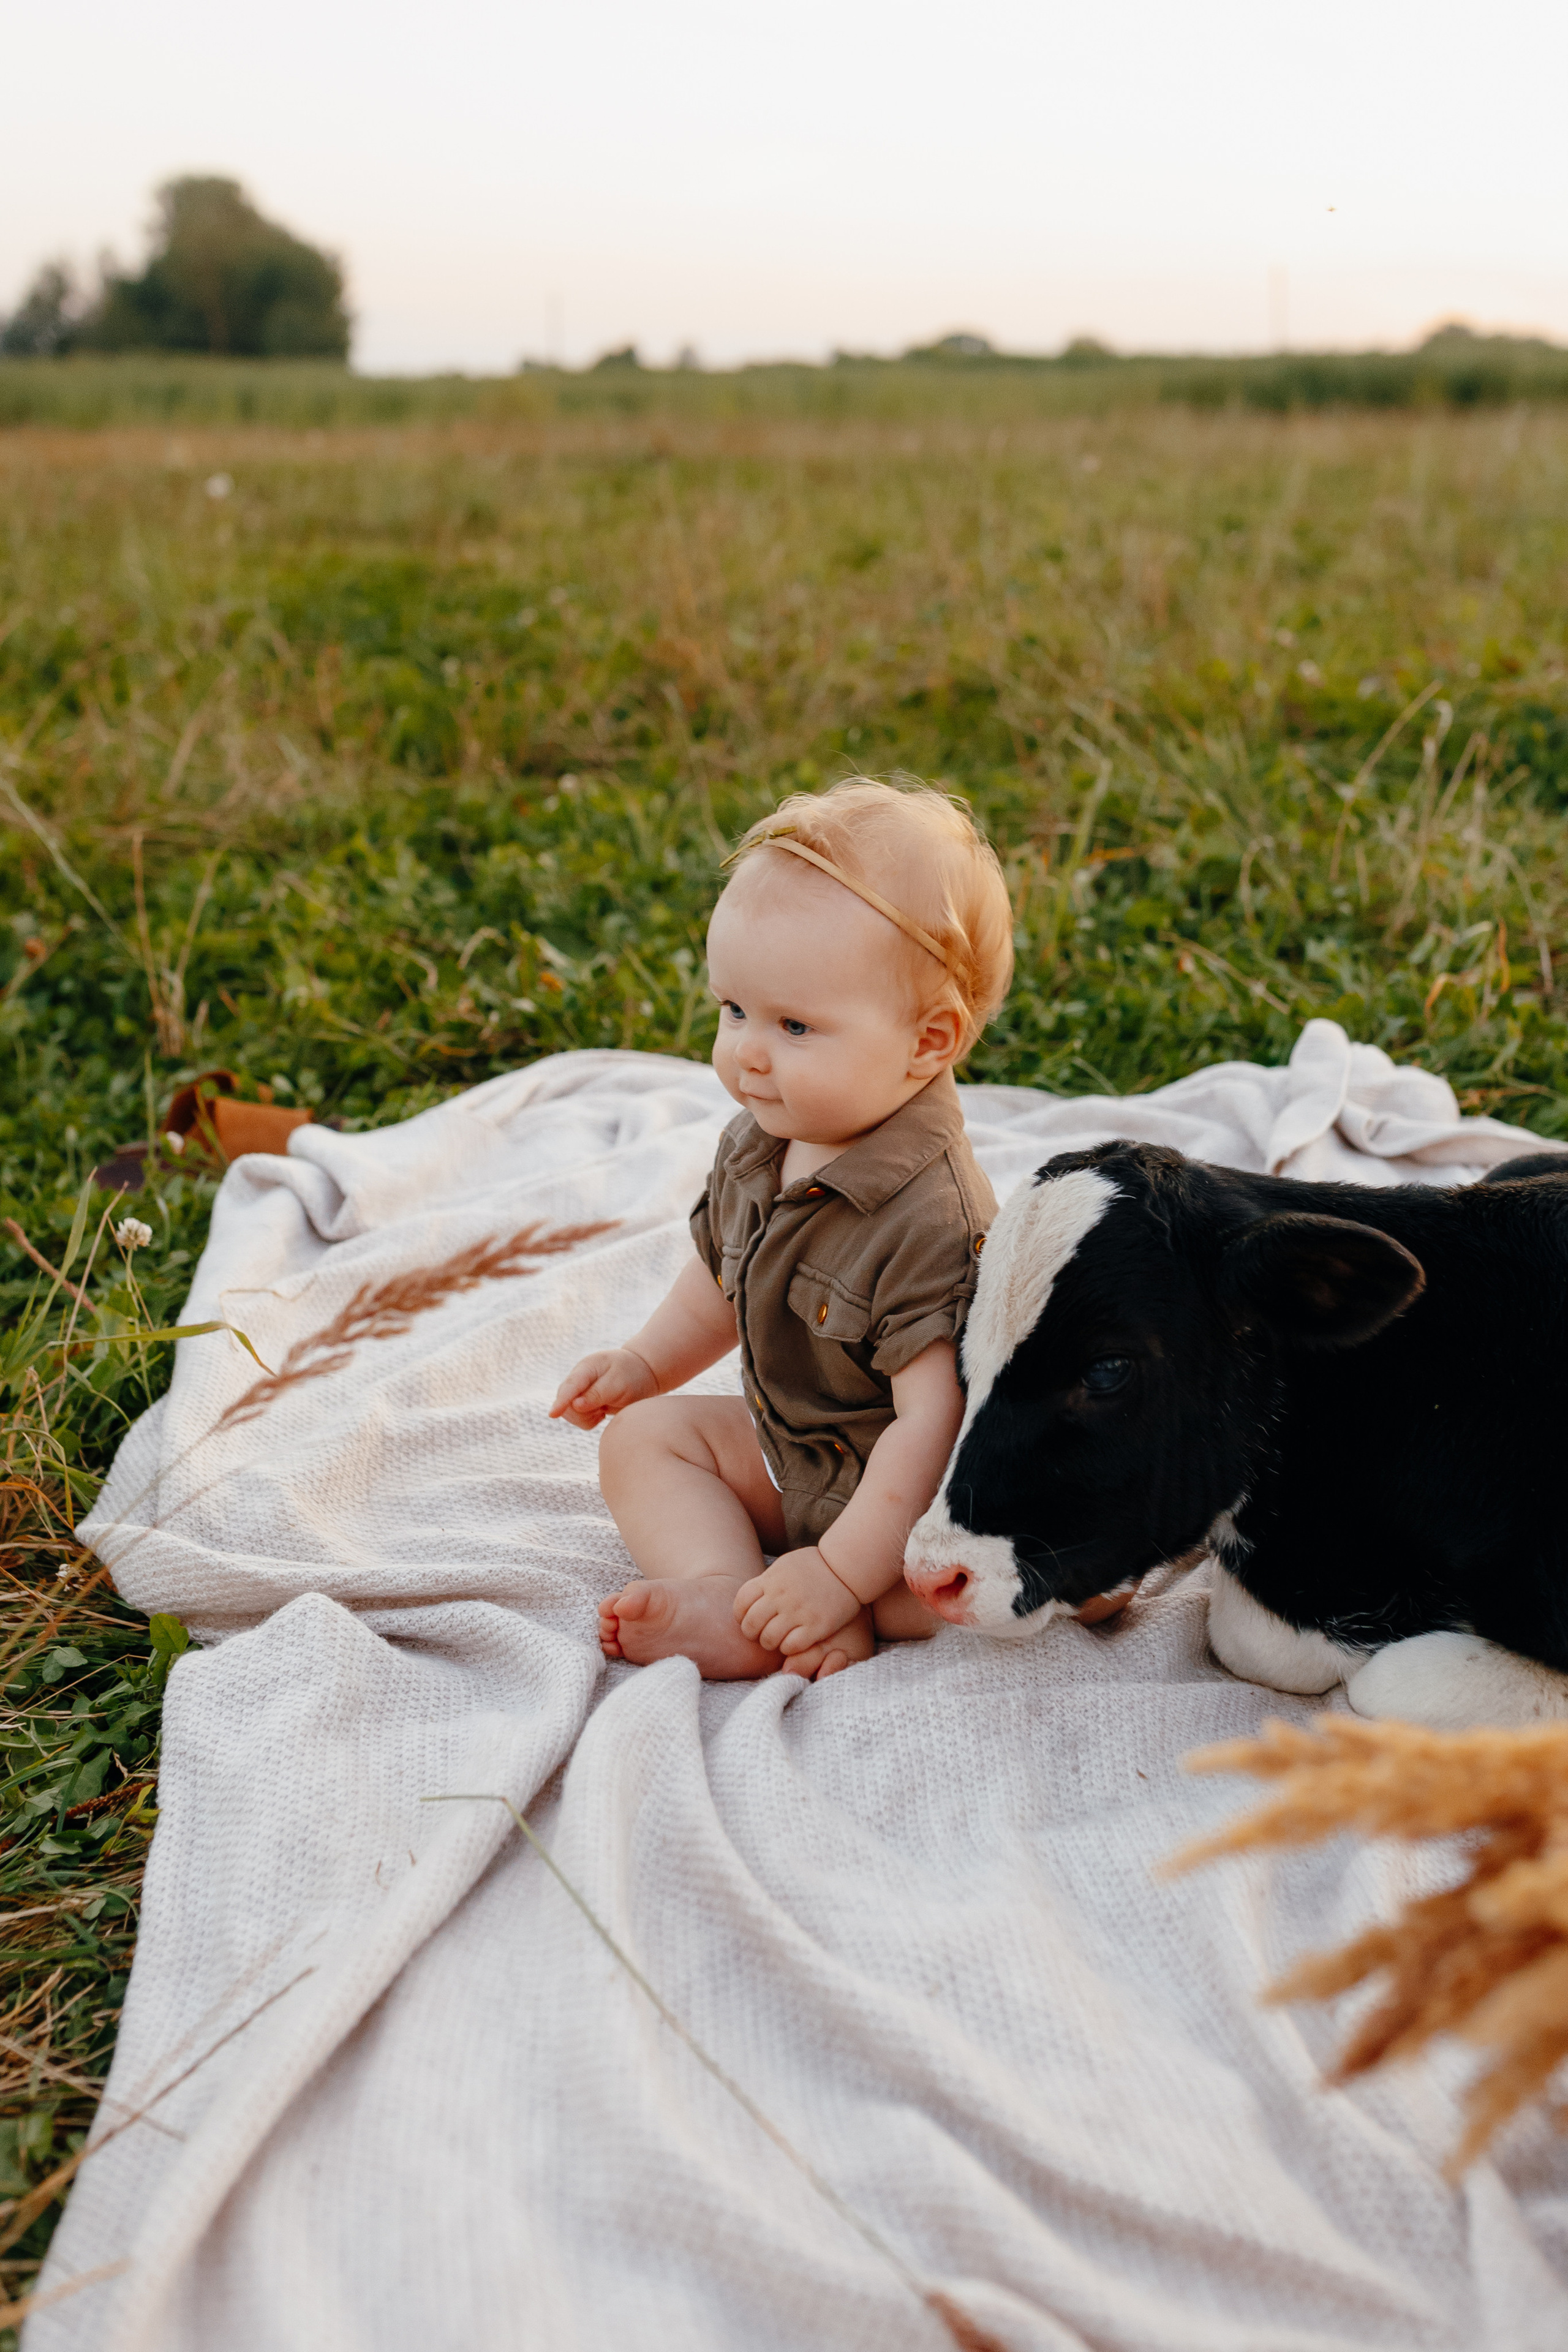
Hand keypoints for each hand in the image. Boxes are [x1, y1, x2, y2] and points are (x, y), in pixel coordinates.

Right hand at [549, 1347, 658, 1429]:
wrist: (641, 1374)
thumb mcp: (619, 1383)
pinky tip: (602, 1412)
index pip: (570, 1386)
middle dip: (583, 1413)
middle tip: (603, 1410)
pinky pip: (578, 1420)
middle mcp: (577, 1379)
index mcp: (587, 1367)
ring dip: (586, 1417)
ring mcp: (577, 1391)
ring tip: (604, 1408)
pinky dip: (590, 1421)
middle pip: (566, 1403)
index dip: (561, 1401)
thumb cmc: (632, 1375)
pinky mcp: (581, 1403)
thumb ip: (598, 1393)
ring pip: (570, 1413)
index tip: (552, 1415)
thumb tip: (575, 1405)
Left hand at [735, 1546, 860, 1652]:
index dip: (741, 1616)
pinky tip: (795, 1642)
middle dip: (753, 1634)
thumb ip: (767, 1582)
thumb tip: (752, 1598)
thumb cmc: (815, 1566)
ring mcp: (798, 1611)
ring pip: (768, 1639)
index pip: (741, 1603)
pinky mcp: (816, 1625)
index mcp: (770, 1580)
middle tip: (762, 1635)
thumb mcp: (785, 1566)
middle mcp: (780, 1596)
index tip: (749, 1619)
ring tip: (778, 1640)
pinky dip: (789, 1648)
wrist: (847, 1567)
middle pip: (751, 1625)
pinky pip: (791, 1647)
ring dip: (770, 1644)